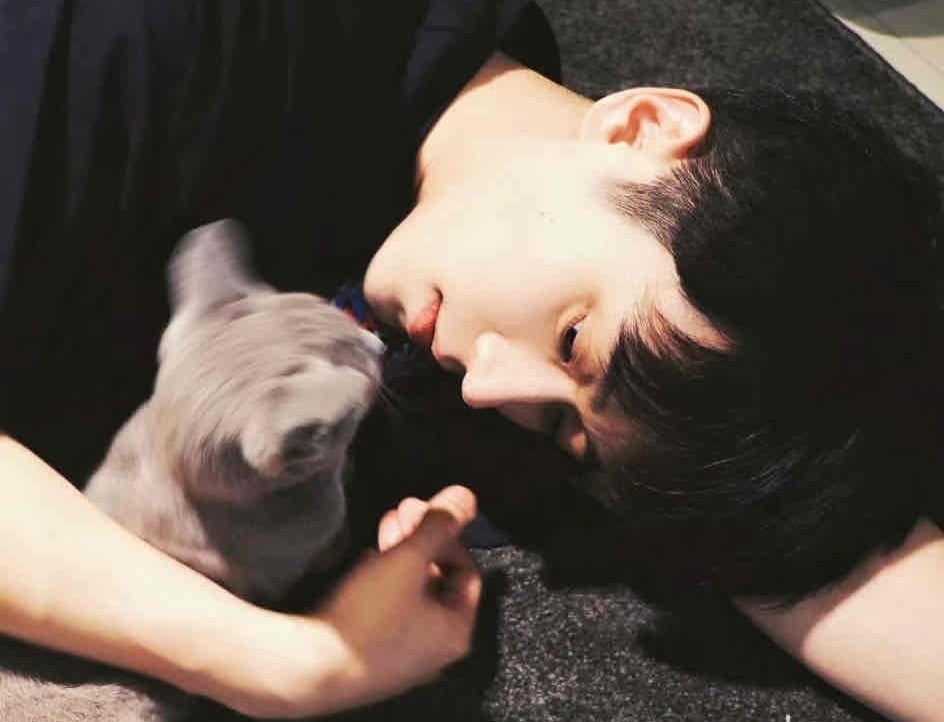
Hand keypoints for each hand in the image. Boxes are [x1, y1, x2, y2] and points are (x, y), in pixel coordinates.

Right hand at [209, 486, 480, 718]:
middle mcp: (435, 651)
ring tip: (381, 533)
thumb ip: (440, 523)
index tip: (419, 512)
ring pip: (412, 595)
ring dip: (400, 557)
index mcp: (456, 631)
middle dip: (420, 541)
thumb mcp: (409, 558)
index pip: (467, 570)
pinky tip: (364, 564)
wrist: (308, 669)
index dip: (447, 535)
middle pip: (438, 581)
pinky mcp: (371, 659)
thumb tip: (466, 497)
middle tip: (399, 514)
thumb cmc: (367, 617)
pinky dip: (383, 583)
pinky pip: (388, 613)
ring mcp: (402, 658)